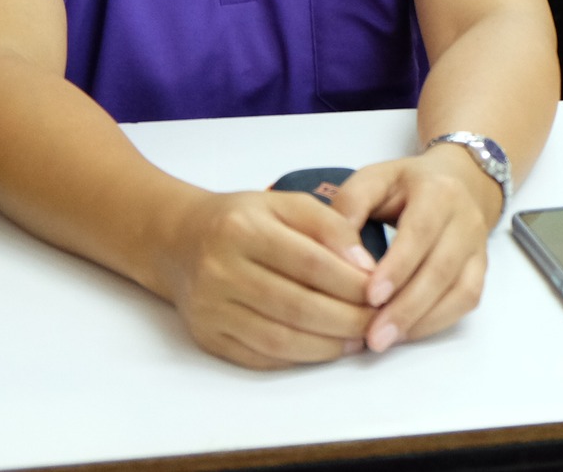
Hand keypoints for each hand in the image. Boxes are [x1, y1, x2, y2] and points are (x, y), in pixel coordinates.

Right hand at [157, 188, 378, 369]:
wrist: (181, 242)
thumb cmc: (243, 220)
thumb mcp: (286, 204)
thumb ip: (330, 226)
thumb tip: (366, 267)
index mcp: (243, 229)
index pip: (310, 263)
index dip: (351, 282)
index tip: (381, 290)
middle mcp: (220, 270)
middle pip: (297, 306)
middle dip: (346, 319)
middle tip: (378, 321)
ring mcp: (210, 308)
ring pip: (279, 339)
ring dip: (327, 345)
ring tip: (358, 339)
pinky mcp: (207, 337)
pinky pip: (260, 357)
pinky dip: (299, 358)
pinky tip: (324, 349)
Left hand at [331, 145, 501, 352]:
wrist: (454, 181)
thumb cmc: (403, 186)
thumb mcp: (372, 180)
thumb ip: (350, 206)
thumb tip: (338, 253)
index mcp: (437, 191)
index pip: (421, 232)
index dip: (398, 267)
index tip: (370, 297)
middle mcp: (465, 218)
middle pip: (442, 268)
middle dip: (407, 307)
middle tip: (374, 336)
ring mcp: (477, 245)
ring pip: (460, 289)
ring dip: (423, 320)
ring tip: (385, 340)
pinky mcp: (481, 268)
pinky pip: (468, 300)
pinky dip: (438, 321)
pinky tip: (408, 332)